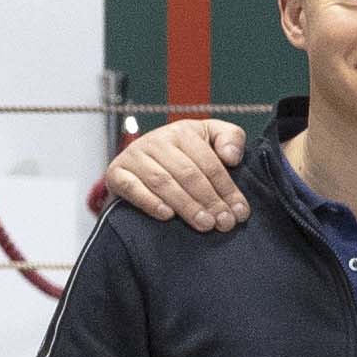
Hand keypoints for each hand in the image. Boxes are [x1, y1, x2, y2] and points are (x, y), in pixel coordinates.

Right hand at [99, 114, 253, 232]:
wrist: (146, 160)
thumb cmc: (188, 152)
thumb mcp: (212, 137)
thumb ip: (230, 137)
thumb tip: (231, 157)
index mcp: (182, 131)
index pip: (209, 163)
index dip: (226, 189)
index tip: (239, 212)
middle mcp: (156, 141)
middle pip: (187, 173)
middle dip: (209, 200)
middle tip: (223, 223)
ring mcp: (134, 156)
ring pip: (162, 182)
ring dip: (186, 205)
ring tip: (204, 224)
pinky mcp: (116, 172)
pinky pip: (131, 187)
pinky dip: (149, 202)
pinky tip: (167, 215)